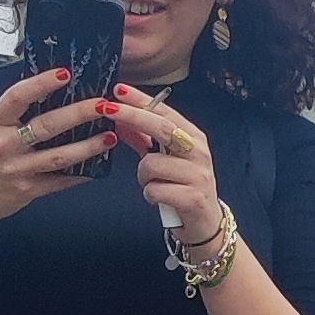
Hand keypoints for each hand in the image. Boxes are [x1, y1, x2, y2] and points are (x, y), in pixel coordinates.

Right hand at [0, 63, 110, 233]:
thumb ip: (16, 112)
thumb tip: (50, 87)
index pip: (18, 97)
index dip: (41, 84)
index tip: (65, 74)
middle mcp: (4, 145)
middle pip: (46, 126)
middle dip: (78, 114)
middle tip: (102, 104)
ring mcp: (17, 170)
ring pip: (59, 157)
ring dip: (88, 146)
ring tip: (110, 136)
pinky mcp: (28, 191)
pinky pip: (60, 181)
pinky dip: (81, 174)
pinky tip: (98, 167)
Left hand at [112, 91, 225, 263]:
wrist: (206, 224)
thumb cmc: (183, 188)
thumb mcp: (167, 159)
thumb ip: (145, 140)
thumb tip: (119, 119)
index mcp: (193, 138)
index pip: (164, 112)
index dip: (140, 100)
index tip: (118, 89)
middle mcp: (199, 152)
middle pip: (161, 128)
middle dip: (131, 116)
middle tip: (107, 110)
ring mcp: (198, 175)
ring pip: (151, 164)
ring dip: (143, 176)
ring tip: (152, 184)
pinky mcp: (193, 198)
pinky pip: (155, 190)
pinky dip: (150, 195)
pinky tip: (159, 199)